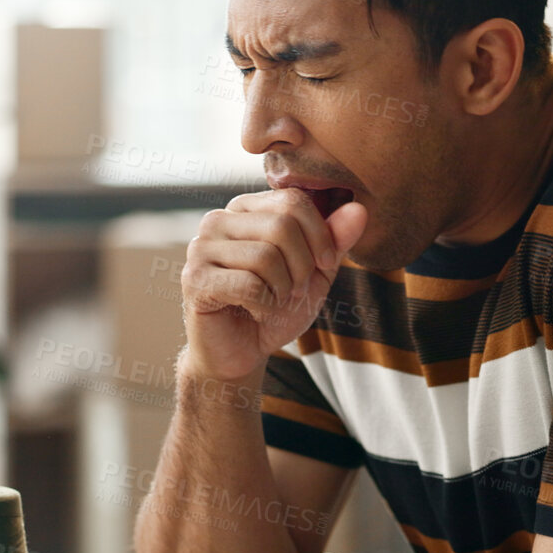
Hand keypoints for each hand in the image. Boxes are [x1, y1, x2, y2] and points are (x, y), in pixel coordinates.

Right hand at [180, 190, 367, 382]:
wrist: (241, 352)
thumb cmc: (275, 308)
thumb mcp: (315, 272)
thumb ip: (335, 240)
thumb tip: (359, 209)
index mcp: (246, 209)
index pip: (293, 200)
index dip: (320, 235)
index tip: (324, 264)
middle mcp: (218, 219)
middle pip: (282, 225)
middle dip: (302, 267)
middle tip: (293, 291)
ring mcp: (201, 247)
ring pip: (266, 256)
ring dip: (283, 290)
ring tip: (273, 301)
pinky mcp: (194, 279)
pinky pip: (248, 284)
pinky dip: (264, 306)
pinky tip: (254, 311)